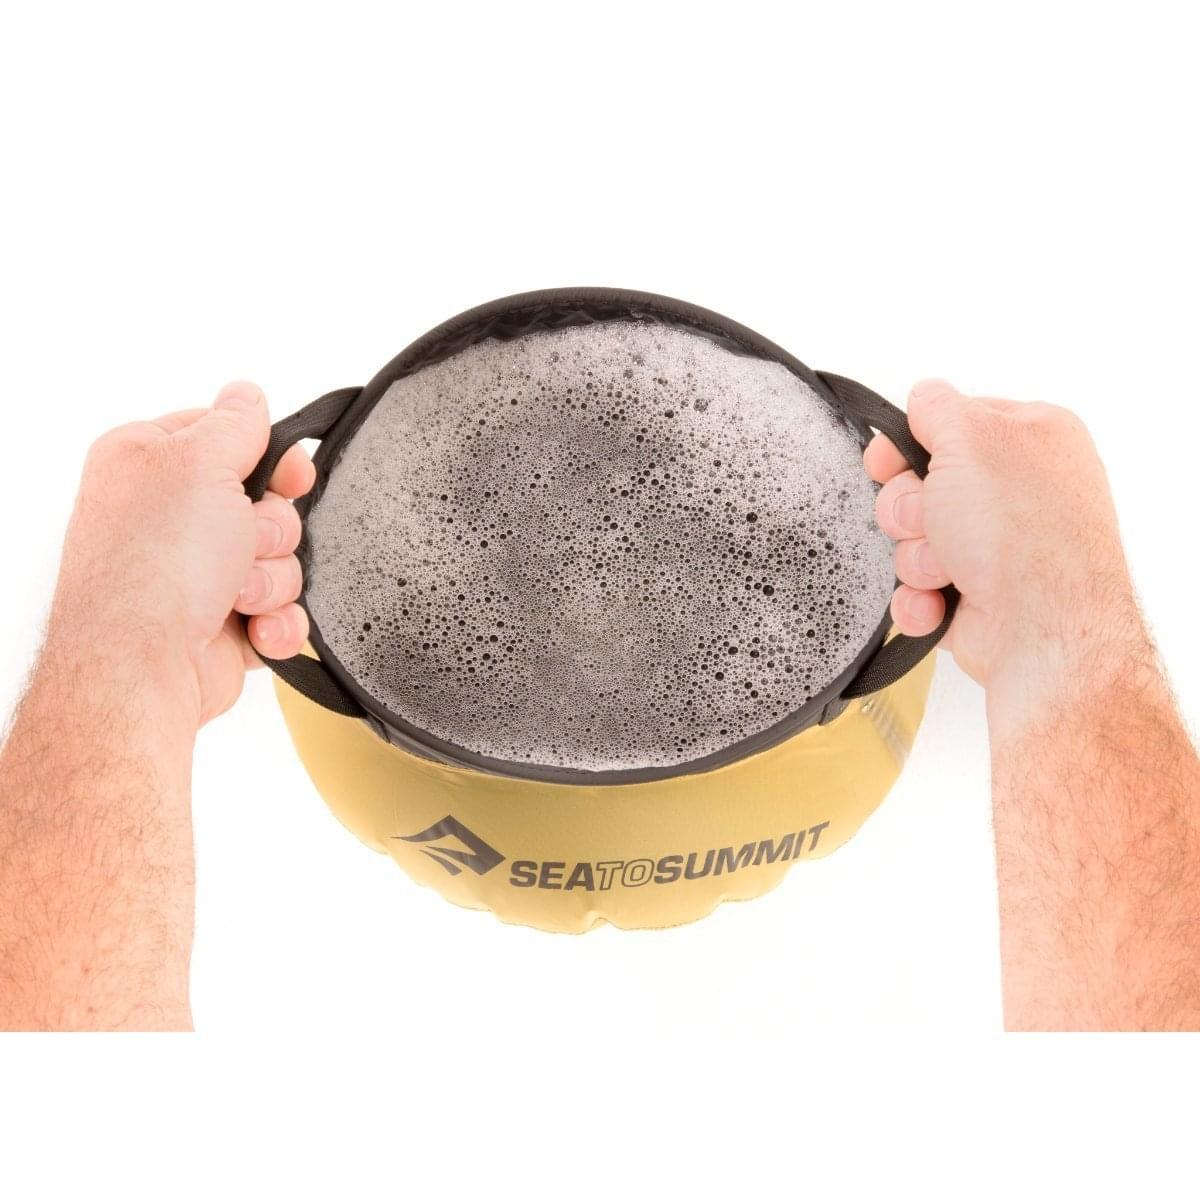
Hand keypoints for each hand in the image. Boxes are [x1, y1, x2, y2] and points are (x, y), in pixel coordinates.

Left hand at [53, 381, 313, 725]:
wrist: (143, 668)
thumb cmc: (154, 566)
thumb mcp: (200, 462)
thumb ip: (235, 422)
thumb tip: (248, 396)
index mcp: (149, 464)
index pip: (229, 438)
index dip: (269, 458)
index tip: (286, 475)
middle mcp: (169, 517)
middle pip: (267, 504)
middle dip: (272, 531)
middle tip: (244, 543)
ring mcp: (196, 573)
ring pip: (280, 560)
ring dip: (272, 581)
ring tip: (238, 596)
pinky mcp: (221, 622)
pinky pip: (279, 611)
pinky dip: (275, 622)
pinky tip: (252, 628)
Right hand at [865, 378, 1136, 694]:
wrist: (1042, 628)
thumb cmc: (1023, 531)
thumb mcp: (972, 436)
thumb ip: (938, 406)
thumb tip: (926, 397)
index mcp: (1030, 438)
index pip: (949, 424)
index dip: (909, 444)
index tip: (890, 461)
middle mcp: (1017, 490)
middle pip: (920, 484)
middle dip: (909, 507)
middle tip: (930, 518)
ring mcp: (997, 546)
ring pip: (914, 539)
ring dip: (916, 556)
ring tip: (946, 567)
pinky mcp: (976, 595)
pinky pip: (918, 588)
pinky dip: (920, 596)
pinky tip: (940, 599)